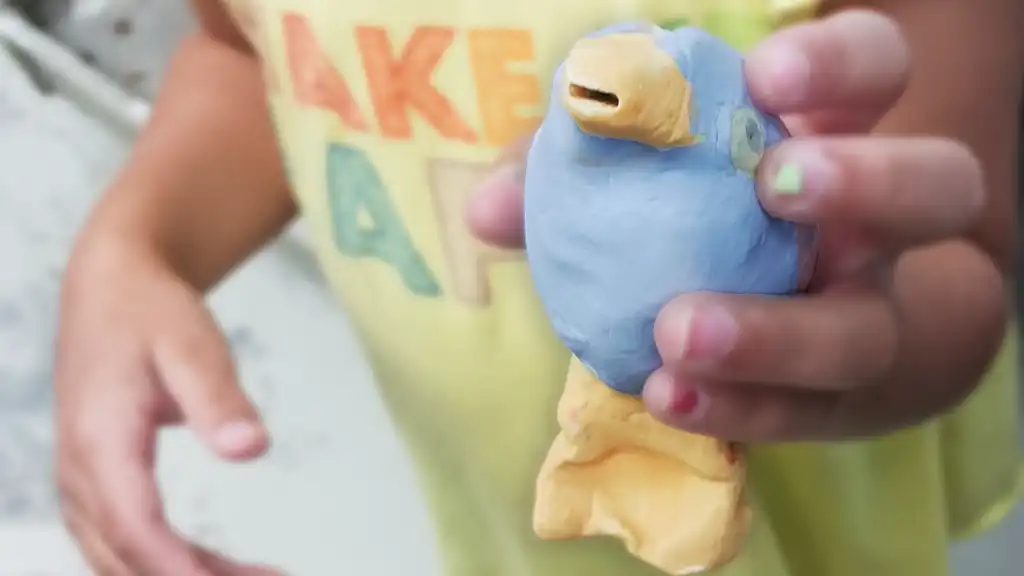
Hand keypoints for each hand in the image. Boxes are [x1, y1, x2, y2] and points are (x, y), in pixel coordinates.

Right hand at [55, 236, 280, 574]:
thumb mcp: (192, 345)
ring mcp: (81, 478)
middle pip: (126, 556)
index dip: (180, 572)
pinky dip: (168, 560)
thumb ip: (219, 399)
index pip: (135, 527)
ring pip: (121, 556)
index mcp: (99, 440)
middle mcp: (79, 470)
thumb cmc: (151, 311)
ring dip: (183, 575)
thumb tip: (252, 450)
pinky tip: (217, 569)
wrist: (111, 284)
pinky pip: (124, 537)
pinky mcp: (96, 478)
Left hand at [467, 10, 985, 440]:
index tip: (767, 74)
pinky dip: (732, 406)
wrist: (787, 336)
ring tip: (682, 332)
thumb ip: (569, 181)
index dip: (838, 64)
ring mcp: (865, 319)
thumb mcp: (643, 185)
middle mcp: (873, 229)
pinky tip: (663, 394)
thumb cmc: (702, 228)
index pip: (874, 70)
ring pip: (869, 329)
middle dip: (867, 180)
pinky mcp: (837, 404)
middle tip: (777, 186)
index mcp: (832, 138)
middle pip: (935, 186)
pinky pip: (803, 413)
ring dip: (777, 334)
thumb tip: (486, 209)